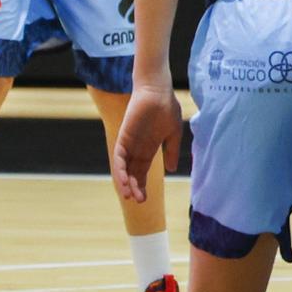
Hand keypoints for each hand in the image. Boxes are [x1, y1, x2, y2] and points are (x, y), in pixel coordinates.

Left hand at [112, 85, 183, 201]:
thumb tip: (171, 170)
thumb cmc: (167, 108)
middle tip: (139, 201)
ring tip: (129, 195)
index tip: (144, 199)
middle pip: (132, 173)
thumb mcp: (173, 134)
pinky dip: (119, 170)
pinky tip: (123, 181)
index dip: (142, 185)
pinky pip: (118, 157)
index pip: (142, 172)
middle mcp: (137, 149)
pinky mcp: (123, 137)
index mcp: (148, 149)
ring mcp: (129, 144)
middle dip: (135, 187)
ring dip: (125, 182)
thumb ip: (171, 151)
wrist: (158, 91)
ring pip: (123, 168)